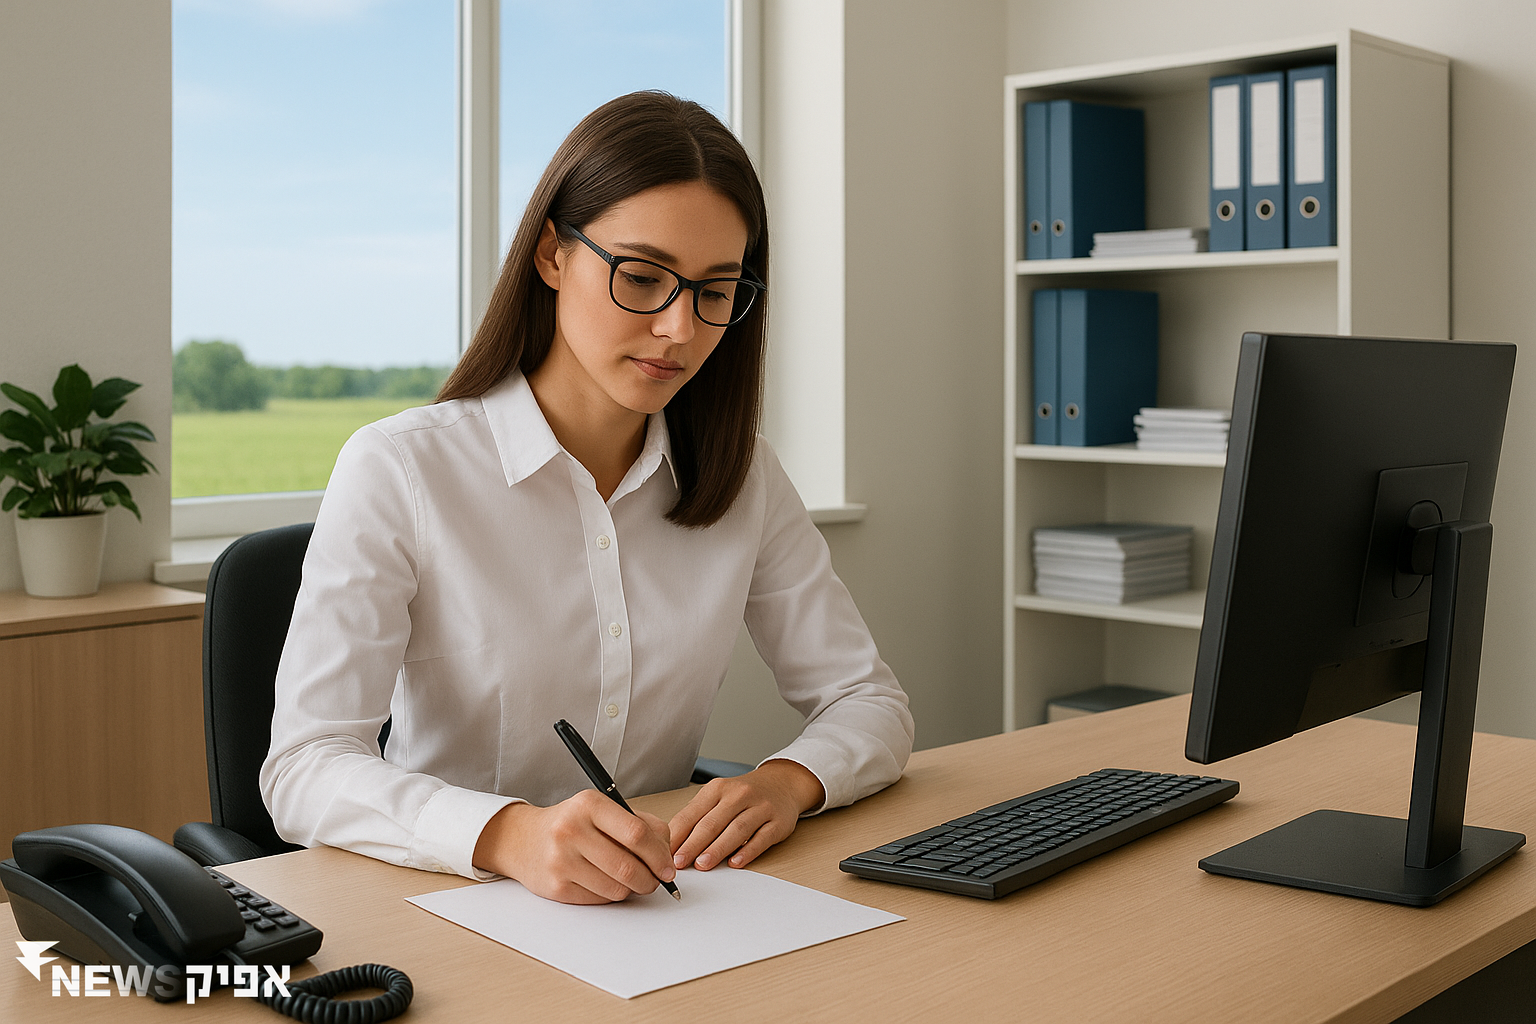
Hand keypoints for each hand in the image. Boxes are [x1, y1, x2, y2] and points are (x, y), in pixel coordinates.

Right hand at [472, 790, 675, 903]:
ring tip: (630, 880)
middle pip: (629, 867)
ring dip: (632, 889)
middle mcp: (572, 830)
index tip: (668, 867)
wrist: (524, 840)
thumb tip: (666, 854)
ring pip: (617, 888)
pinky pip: (600, 900)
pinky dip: (612, 895)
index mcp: (589, 805)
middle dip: (650, 879)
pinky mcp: (556, 887)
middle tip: (655, 880)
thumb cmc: (573, 824)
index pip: (636, 833)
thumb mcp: (603, 810)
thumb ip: (640, 825)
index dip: (659, 855)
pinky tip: (606, 883)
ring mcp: (561, 860)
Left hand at [668, 760, 825, 870]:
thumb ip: (698, 816)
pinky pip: (762, 838)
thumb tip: (673, 844)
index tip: (666, 852)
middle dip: (693, 844)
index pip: (693, 813)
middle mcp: (739, 795)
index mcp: (718, 789)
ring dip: (718, 849)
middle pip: (712, 822)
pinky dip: (748, 851)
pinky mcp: (778, 822)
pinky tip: (735, 862)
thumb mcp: (718, 796)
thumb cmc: (743, 795)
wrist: (782, 783)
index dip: (678, 834)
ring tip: (703, 864)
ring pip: (736, 830)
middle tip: (679, 862)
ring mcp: (760, 808)